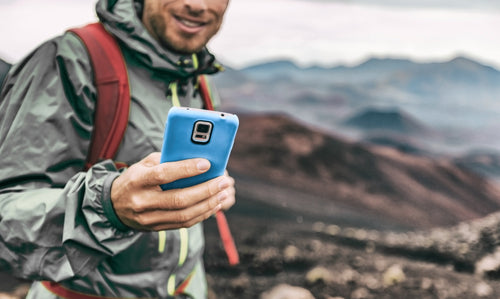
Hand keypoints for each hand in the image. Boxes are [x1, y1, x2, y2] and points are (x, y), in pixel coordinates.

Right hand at [110, 152, 234, 230]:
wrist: (113, 206)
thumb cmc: (136, 178)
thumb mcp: (144, 164)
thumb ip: (166, 159)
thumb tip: (195, 157)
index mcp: (137, 180)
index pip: (164, 174)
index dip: (186, 169)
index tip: (207, 163)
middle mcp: (142, 201)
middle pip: (179, 199)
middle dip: (205, 190)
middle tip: (223, 181)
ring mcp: (149, 218)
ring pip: (184, 215)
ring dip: (208, 204)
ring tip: (223, 192)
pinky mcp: (156, 228)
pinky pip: (184, 224)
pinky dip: (202, 214)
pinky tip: (214, 204)